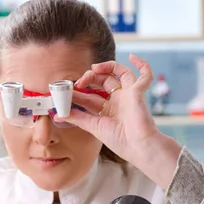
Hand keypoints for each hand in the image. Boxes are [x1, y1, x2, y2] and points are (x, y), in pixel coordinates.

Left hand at [57, 54, 181, 188]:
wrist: (138, 146)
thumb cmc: (120, 141)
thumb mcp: (95, 127)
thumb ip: (78, 118)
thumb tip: (58, 114)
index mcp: (108, 110)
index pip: (90, 96)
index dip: (78, 92)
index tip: (65, 92)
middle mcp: (118, 101)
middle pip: (103, 81)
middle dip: (89, 78)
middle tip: (78, 83)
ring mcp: (129, 95)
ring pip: (119, 73)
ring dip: (106, 67)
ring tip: (93, 69)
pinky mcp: (138, 92)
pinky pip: (145, 75)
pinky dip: (142, 64)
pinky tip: (133, 57)